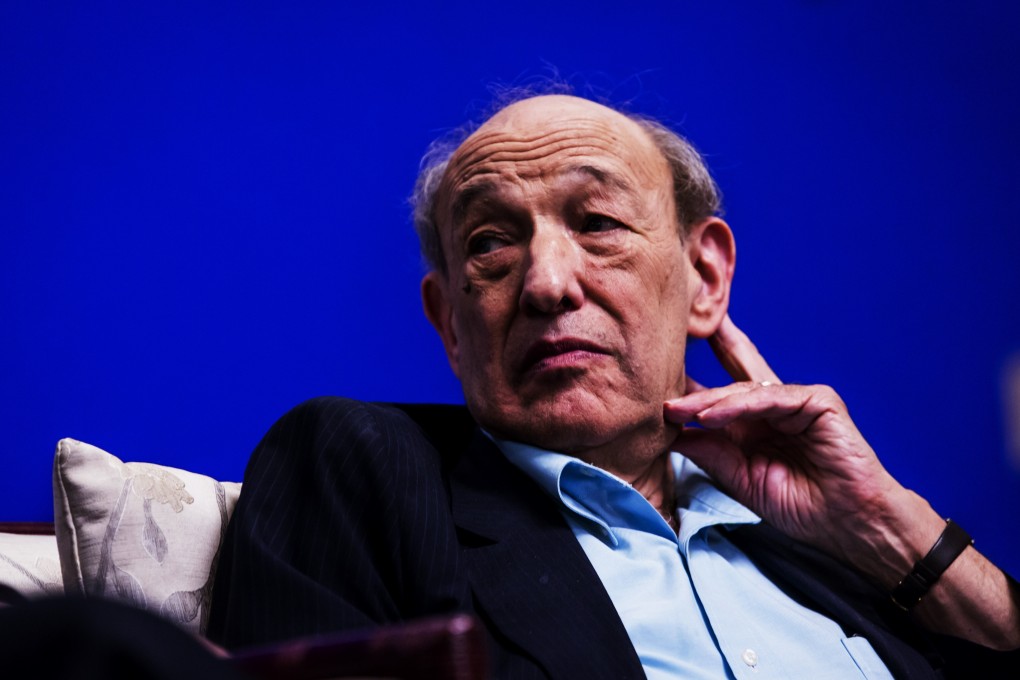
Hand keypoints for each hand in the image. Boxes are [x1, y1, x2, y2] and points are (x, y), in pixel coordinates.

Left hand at [664, 315, 913, 566]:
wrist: (846, 525)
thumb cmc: (800, 505)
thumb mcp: (738, 477)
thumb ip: (708, 449)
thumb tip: (669, 429)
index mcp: (755, 422)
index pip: (719, 392)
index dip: (692, 380)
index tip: (657, 369)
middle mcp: (773, 405)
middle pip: (737, 366)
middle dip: (709, 344)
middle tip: (673, 330)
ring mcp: (797, 400)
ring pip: (744, 388)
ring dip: (707, 400)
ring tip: (676, 410)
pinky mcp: (818, 401)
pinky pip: (770, 398)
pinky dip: (738, 406)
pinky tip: (712, 416)